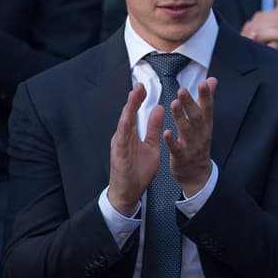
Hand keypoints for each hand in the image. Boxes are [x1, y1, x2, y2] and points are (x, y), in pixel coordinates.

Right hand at [107, 85, 163, 215]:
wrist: (128, 193)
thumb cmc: (138, 170)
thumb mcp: (151, 145)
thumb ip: (153, 128)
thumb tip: (158, 108)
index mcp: (130, 135)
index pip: (134, 113)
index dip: (138, 99)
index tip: (144, 85)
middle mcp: (123, 138)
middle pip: (128, 115)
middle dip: (133, 100)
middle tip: (139, 85)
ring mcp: (120, 147)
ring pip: (123, 125)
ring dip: (128, 110)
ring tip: (134, 96)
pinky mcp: (120, 157)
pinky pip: (122, 142)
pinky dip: (124, 130)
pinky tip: (127, 120)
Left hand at [166, 78, 215, 196]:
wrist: (197, 173)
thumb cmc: (199, 143)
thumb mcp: (206, 121)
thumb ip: (206, 100)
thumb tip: (212, 80)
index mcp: (206, 124)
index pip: (207, 108)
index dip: (207, 96)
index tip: (204, 83)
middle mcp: (201, 133)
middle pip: (197, 117)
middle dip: (190, 104)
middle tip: (182, 91)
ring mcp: (192, 146)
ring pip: (186, 130)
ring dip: (180, 117)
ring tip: (174, 105)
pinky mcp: (181, 157)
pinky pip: (176, 149)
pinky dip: (172, 141)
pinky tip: (166, 132)